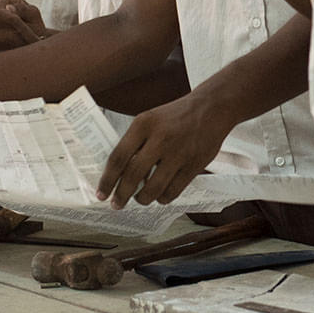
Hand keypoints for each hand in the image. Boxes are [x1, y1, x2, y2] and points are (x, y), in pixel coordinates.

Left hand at [97, 92, 234, 207]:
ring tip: (141, 199)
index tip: (101, 193)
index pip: (118, 157)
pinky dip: (164, 197)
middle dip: (122, 195)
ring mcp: (179, 153)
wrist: (211, 108)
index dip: (107, 179)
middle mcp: (160, 138)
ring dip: (143, 199)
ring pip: (154, 188)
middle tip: (117, 204)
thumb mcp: (150, 119)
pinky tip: (161, 195)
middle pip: (133, 176)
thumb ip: (135, 143)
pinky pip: (174, 191)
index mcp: (144, 125)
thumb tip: (118, 173)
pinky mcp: (194, 165)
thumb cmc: (176, 116)